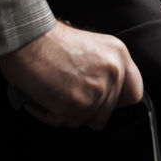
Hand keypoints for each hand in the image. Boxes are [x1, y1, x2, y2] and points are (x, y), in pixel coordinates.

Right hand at [0, 20, 143, 128]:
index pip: (134, 92)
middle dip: (86, 109)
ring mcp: (97, 90)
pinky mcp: (76, 105)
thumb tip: (104, 92)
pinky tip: (40, 97)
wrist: (27, 38)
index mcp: (119, 55)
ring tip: (51, 92)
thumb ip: (104, 68)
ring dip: (66, 112)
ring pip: (84, 120)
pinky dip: (48, 114)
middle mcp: (113, 72)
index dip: (117, 101)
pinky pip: (62, 122)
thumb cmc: (49, 40)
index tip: (104, 102)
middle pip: (107, 112)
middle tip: (67, 95)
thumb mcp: (91, 46)